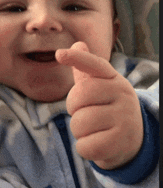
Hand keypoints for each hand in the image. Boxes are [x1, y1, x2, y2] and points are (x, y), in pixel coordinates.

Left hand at [56, 42, 143, 169]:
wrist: (133, 136)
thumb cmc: (108, 106)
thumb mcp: (100, 85)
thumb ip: (86, 67)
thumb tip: (78, 44)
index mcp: (113, 78)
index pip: (94, 64)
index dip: (76, 59)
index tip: (58, 54)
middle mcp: (122, 93)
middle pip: (78, 97)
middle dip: (74, 108)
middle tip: (85, 112)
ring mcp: (124, 117)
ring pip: (79, 123)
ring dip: (79, 130)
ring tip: (93, 128)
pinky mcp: (121, 142)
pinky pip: (85, 146)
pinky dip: (84, 147)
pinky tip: (96, 142)